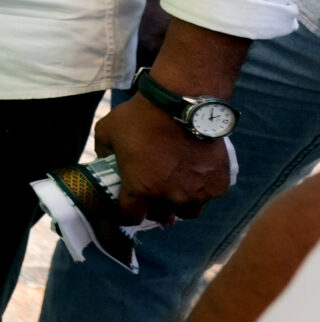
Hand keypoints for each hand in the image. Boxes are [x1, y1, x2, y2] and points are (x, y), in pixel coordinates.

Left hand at [95, 95, 233, 224]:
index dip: (124, 213)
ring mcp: (197, 193)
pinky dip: (201, 188)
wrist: (182, 103)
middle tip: (152, 190)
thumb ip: (103, 154)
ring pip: (187, 210)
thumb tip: (104, 165)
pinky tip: (194, 172)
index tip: (124, 207)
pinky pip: (208, 196)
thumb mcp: (107, 131)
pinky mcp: (218, 185)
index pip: (130, 218)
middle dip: (154, 206)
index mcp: (140, 188)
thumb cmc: (141, 117)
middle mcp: (170, 197)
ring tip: (176, 185)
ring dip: (179, 202)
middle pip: (161, 215)